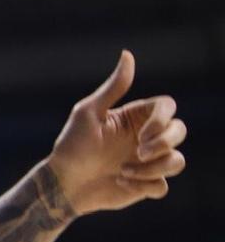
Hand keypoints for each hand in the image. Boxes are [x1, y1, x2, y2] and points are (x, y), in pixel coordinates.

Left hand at [47, 50, 187, 213]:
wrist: (62, 184)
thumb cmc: (72, 145)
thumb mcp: (88, 113)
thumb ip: (113, 88)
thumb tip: (128, 54)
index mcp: (135, 118)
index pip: (168, 107)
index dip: (162, 120)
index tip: (143, 135)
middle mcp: (145, 138)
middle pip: (180, 131)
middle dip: (164, 143)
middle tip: (139, 152)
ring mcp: (147, 162)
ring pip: (176, 161)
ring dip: (153, 168)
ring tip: (123, 171)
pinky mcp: (145, 185)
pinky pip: (162, 186)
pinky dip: (145, 185)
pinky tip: (121, 182)